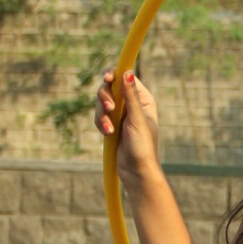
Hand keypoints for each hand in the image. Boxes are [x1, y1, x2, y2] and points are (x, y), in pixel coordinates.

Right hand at [94, 67, 160, 181]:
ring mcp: (120, 113)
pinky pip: (99, 116)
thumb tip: (127, 72)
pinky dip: (101, 123)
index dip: (113, 75)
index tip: (107, 79)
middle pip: (109, 88)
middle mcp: (131, 103)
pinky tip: (107, 134)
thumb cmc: (142, 146)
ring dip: (102, 115)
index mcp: (142, 99)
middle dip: (105, 99)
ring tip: (109, 129)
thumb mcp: (136, 119)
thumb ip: (130, 96)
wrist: (136, 170)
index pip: (125, 78)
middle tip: (109, 110)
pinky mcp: (112, 123)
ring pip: (101, 102)